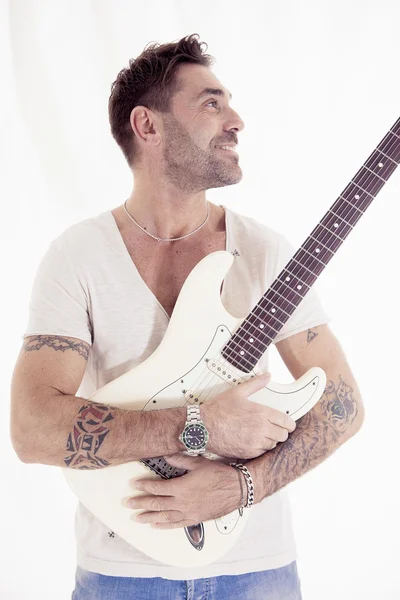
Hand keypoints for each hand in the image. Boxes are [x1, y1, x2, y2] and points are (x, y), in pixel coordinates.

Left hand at [126, 453, 242, 528]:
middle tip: (127, 504)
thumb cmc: (220, 474)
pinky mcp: (195, 519)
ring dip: (148, 517)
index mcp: (181, 487)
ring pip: (163, 517)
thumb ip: (180, 460)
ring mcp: (188, 513)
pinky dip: (164, 526)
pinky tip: (156, 526)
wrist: (237, 489)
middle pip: (156, 504)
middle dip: (140, 503)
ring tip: (136, 517)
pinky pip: (176, 525)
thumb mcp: (199, 463)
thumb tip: (166, 456)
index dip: (144, 486)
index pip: (157, 487)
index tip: (134, 485)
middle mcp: (182, 502)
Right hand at [202, 373, 296, 458]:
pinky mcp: (247, 453)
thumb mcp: (237, 392)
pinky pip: (262, 452)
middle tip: (273, 427)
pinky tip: (253, 440)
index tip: (287, 423)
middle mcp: (261, 430)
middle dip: (280, 431)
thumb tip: (267, 375)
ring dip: (271, 440)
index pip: (287, 422)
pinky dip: (260, 448)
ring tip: (262, 433)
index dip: (289, 423)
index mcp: (261, 413)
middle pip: (283, 435)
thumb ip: (255, 384)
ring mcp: (255, 443)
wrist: (202, 427)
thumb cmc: (218, 409)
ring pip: (273, 445)